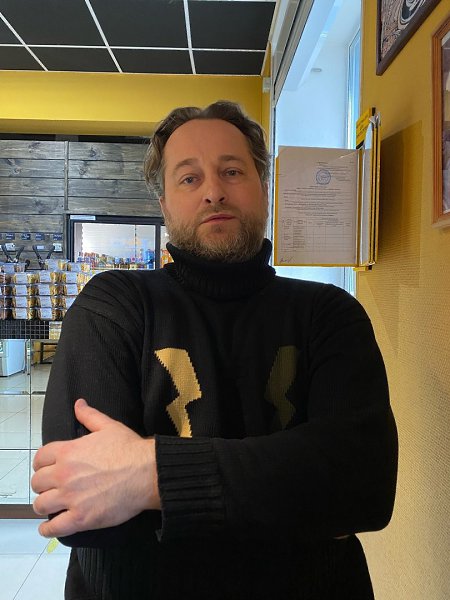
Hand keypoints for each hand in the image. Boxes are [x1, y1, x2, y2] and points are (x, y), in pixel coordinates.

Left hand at [31, 398, 159, 537]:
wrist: (147, 473)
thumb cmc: (130, 450)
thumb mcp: (109, 426)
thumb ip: (90, 416)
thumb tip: (79, 404)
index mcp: (68, 451)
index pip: (40, 458)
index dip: (42, 464)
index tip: (47, 469)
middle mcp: (64, 474)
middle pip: (37, 482)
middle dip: (43, 485)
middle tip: (52, 488)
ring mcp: (71, 497)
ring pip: (41, 504)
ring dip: (44, 505)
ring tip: (52, 506)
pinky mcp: (81, 518)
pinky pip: (53, 527)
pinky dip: (48, 529)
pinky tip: (50, 527)